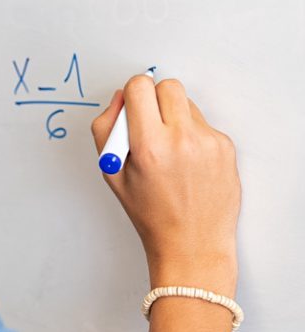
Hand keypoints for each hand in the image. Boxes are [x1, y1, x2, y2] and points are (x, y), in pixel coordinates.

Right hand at [91, 76, 240, 293]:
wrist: (193, 245)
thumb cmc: (150, 213)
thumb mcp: (112, 173)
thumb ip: (107, 128)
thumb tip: (121, 98)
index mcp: (149, 146)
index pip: (140, 86)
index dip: (133, 93)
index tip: (133, 105)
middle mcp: (181, 140)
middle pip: (168, 86)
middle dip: (155, 98)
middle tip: (151, 122)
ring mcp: (208, 142)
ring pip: (187, 103)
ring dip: (175, 116)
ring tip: (170, 149)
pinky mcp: (225, 147)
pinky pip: (203, 123)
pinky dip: (193, 134)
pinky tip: (188, 162)